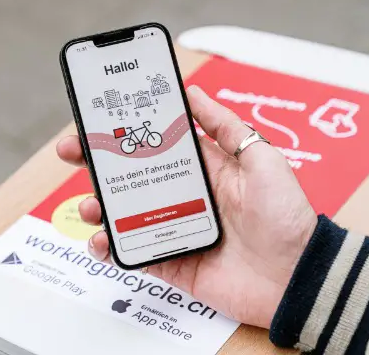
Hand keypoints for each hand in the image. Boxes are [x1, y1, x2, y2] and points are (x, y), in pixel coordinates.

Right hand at [56, 85, 316, 328]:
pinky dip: (111, 248)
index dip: (126, 132)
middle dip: (97, 164)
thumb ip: (225, 127)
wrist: (297, 276)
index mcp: (201, 170)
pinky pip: (133, 253)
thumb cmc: (285, 216)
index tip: (98, 119)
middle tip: (72, 151)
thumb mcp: (260, 158)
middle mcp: (182, 197)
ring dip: (98, 207)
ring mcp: (173, 229)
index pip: (154, 145)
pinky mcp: (171, 262)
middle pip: (130, 177)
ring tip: (89, 205)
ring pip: (124, 215)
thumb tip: (193, 93)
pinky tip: (101, 241)